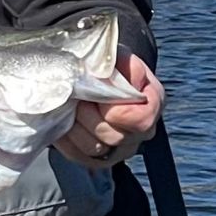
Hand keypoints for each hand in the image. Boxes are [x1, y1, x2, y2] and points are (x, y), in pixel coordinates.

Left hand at [54, 51, 162, 169]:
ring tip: (69, 106)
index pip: (141, 120)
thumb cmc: (109, 66)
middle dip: (88, 115)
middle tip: (76, 96)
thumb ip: (118, 63)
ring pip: (93, 148)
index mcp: (151, 104)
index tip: (99, 94)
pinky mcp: (97, 159)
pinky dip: (65, 139)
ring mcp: (120, 149)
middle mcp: (141, 133)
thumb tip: (107, 76)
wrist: (96, 77)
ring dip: (74, 126)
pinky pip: (78, 156)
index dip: (117, 111)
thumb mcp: (116, 56)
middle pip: (114, 137)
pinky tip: (63, 120)